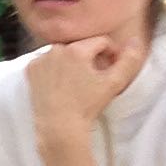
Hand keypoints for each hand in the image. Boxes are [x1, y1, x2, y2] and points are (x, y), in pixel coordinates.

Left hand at [27, 34, 142, 143]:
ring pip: (64, 53)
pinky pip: (47, 62)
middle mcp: (55, 48)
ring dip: (73, 62)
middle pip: (82, 47)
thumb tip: (135, 40)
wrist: (58, 125)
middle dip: (91, 58)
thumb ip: (129, 60)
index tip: (113, 68)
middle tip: (96, 78)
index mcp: (76, 49)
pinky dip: (55, 68)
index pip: (101, 41)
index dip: (111, 53)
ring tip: (79, 82)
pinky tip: (62, 84)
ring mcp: (40, 58)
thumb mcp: (114, 83)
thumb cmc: (87, 105)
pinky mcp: (30, 69)